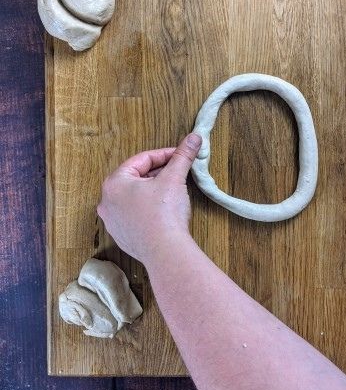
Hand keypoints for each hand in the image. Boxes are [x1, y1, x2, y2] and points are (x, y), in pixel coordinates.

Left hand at [97, 133, 201, 263]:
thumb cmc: (164, 213)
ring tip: (172, 190)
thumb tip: (194, 137)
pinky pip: (134, 216)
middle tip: (177, 171)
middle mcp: (107, 201)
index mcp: (114, 182)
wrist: (165, 252)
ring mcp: (113, 221)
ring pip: (134, 197)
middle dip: (158, 173)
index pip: (141, 160)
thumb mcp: (174, 178)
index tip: (179, 154)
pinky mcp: (122, 237)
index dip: (164, 154)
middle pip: (136, 178)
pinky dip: (148, 209)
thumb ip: (182, 155)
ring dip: (152, 190)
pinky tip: (163, 211)